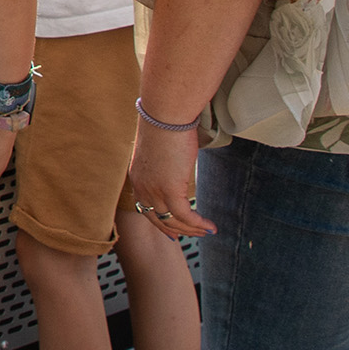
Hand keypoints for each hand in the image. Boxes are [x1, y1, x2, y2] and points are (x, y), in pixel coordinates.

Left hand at [124, 118, 212, 237]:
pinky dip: (199, 224)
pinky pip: (186, 216)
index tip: (172, 230)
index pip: (145, 208)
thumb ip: (163, 162)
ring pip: (173, 221)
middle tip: (194, 234)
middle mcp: (142, 187)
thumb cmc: (164, 123)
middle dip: (178, 230)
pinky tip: (210, 226)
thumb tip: (175, 163)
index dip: (159, 221)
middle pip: (158, 219)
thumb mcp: (159, 148)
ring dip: (192, 229)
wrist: (165, 115)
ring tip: (207, 231)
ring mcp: (154, 190)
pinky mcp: (170, 189)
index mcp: (137, 177)